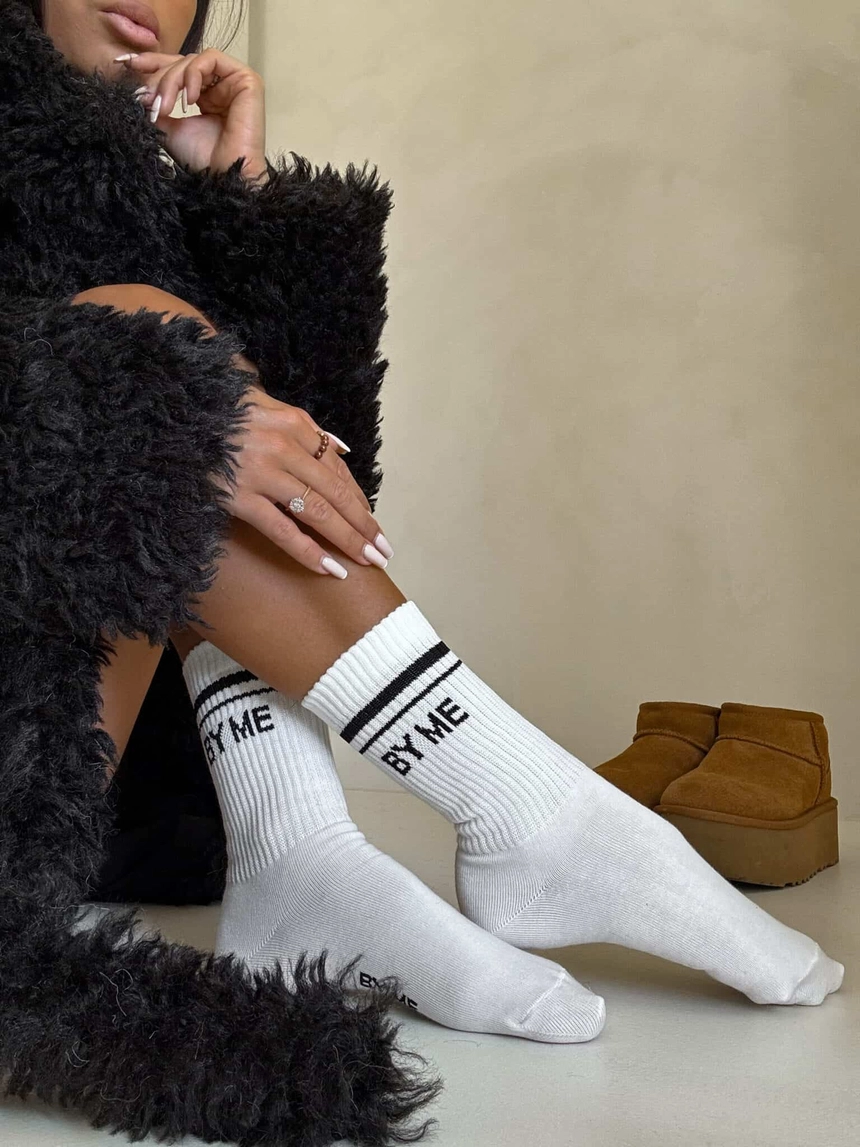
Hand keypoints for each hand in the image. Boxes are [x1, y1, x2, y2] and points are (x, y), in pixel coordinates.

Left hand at [121, 50, 267, 180]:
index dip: (151, 63)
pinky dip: (193, 74)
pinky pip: (212, 59)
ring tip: (166, 106)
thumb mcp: (168, 128)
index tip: (125, 64)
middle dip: (159, 77)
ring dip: (173, 79)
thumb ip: (156, 106)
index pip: (177, 69)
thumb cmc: (202, 161)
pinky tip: (190, 100)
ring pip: (193, 61)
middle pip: (182, 63)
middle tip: (147, 99)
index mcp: (205, 97)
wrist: (224, 178)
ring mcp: (233, 83)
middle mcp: (220, 87)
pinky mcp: (247, 80)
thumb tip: (137, 91)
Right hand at [220, 383, 392, 577]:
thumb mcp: (262, 403)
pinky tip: (329, 568)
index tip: (371, 521)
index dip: (357, 497)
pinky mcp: (239, 496)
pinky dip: (309, 551)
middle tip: (382, 549)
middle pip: (335, 492)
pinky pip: (282, 530)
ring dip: (347, 540)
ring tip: (368, 561)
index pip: (336, 466)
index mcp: (292, 423)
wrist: (169, 413)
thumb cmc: (215, 411)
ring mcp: (262, 472)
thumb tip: (341, 446)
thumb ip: (301, 425)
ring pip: (317, 512)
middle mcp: (283, 446)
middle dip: (363, 523)